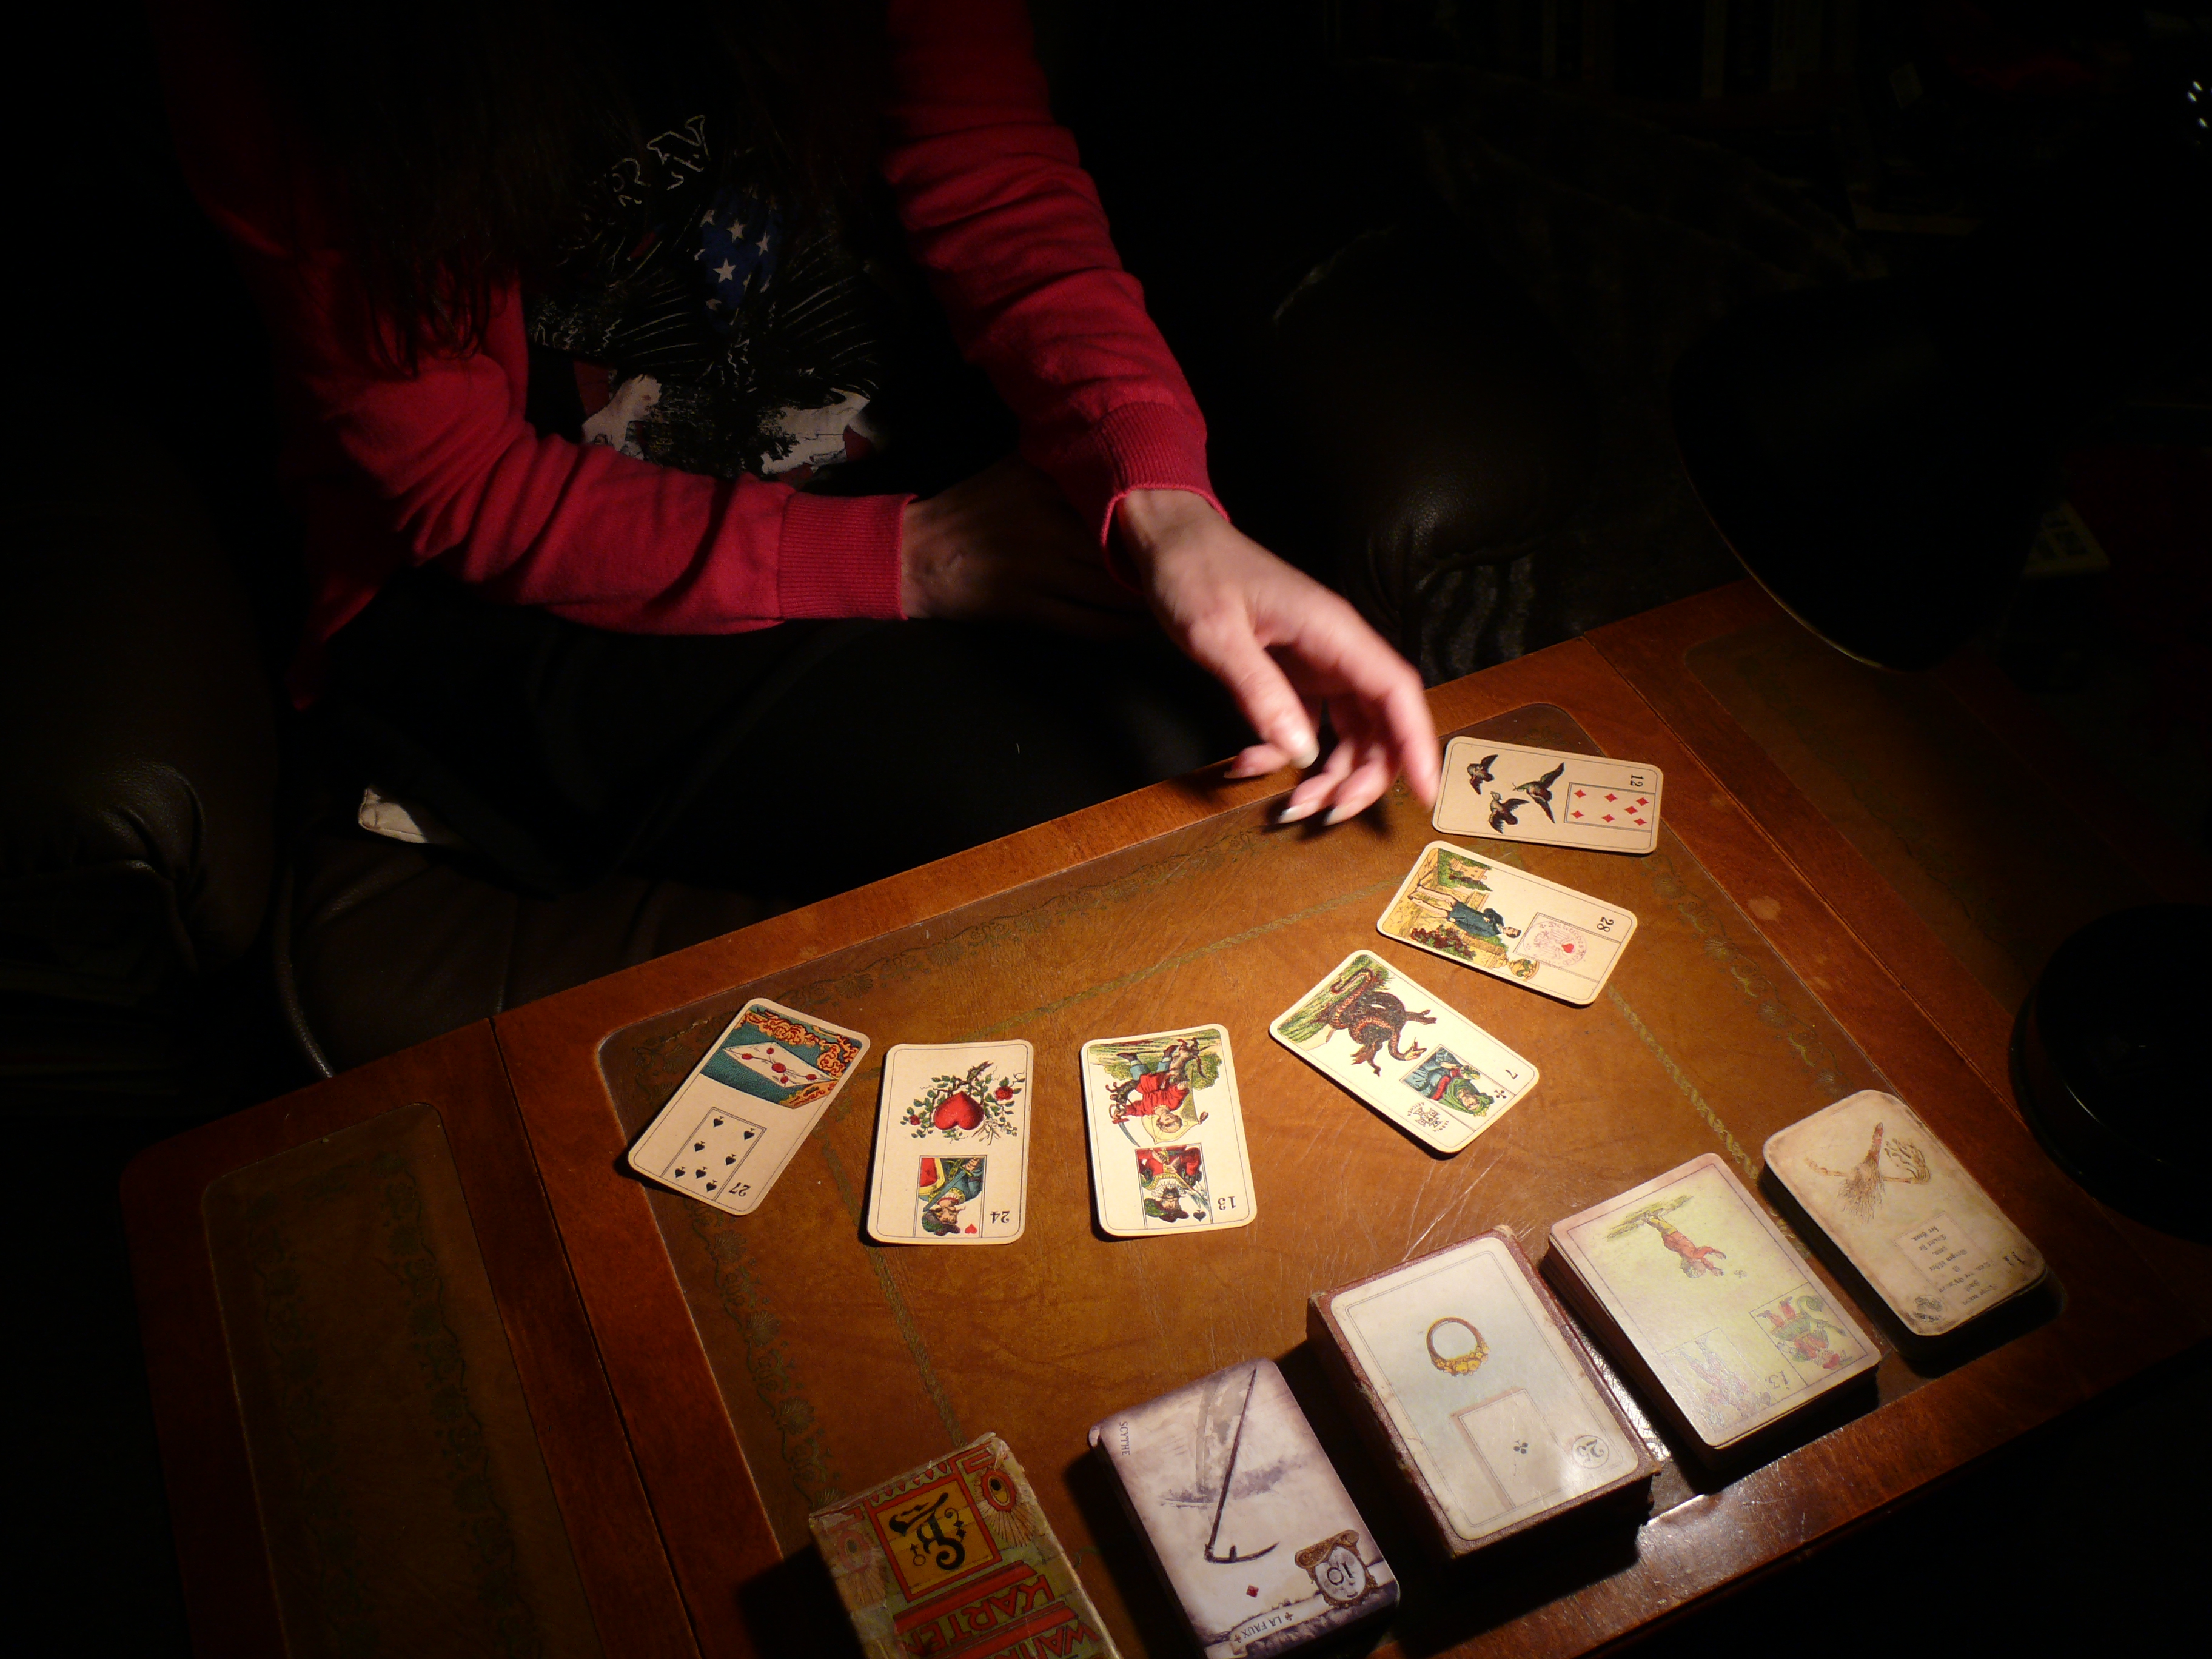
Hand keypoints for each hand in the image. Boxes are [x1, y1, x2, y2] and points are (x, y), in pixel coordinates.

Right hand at [899, 457, 1144, 634]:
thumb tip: (1115, 460)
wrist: (917, 555)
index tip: (1168, 530)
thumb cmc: (970, 510)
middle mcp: (1047, 524)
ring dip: (1139, 602)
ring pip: (1111, 592)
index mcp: (1045, 486)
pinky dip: (1115, 628)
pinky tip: (1129, 626)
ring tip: (1158, 599)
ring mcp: (1039, 569)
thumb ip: (1060, 466)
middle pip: (1121, 551)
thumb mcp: (1014, 471)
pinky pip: (1088, 624)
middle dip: (1150, 566)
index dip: (1148, 523)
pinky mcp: (1028, 607)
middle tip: (1173, 571)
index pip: (1115, 506)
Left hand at [1115, 488, 1438, 821]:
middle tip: (1328, 814)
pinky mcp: (1292, 675)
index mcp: (1332, 631)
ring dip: (1327, 775)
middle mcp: (1335, 649)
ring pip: (1347, 731)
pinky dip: (1284, 755)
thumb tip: (1301, 752)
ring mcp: (1316, 663)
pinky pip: (1306, 725)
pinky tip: (1248, 766)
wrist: (1170, 541)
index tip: (1426, 793)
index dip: (1417, 743)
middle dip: (1364, 776)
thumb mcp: (1216, 634)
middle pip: (1379, 722)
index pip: (1395, 691)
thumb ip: (1260, 692)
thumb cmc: (1194, 572)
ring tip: (1290, 806)